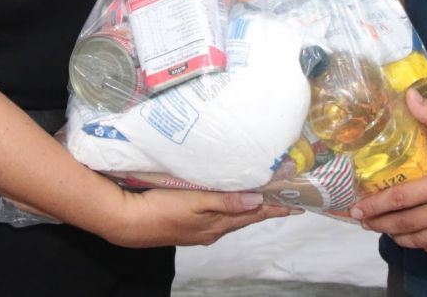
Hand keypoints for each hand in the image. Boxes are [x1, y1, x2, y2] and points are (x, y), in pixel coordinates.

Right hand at [104, 187, 294, 247]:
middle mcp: (212, 229)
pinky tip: (230, 201)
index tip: (297, 203)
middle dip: (267, 207)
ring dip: (250, 207)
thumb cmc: (161, 209)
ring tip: (264, 197)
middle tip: (287, 198)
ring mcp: (199, 228)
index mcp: (217, 224)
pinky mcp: (188, 223)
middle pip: (247, 216)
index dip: (275, 207)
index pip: (254, 214)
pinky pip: (218, 214)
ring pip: (232, 216)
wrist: (128, 222)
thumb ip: (227, 201)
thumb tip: (258, 201)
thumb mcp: (196, 202)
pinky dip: (231, 207)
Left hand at [349, 90, 426, 256]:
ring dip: (401, 239)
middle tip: (364, 222)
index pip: (399, 200)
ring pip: (424, 241)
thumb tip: (407, 95)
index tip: (357, 209)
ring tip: (387, 231)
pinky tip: (419, 242)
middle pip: (407, 225)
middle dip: (381, 225)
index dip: (375, 206)